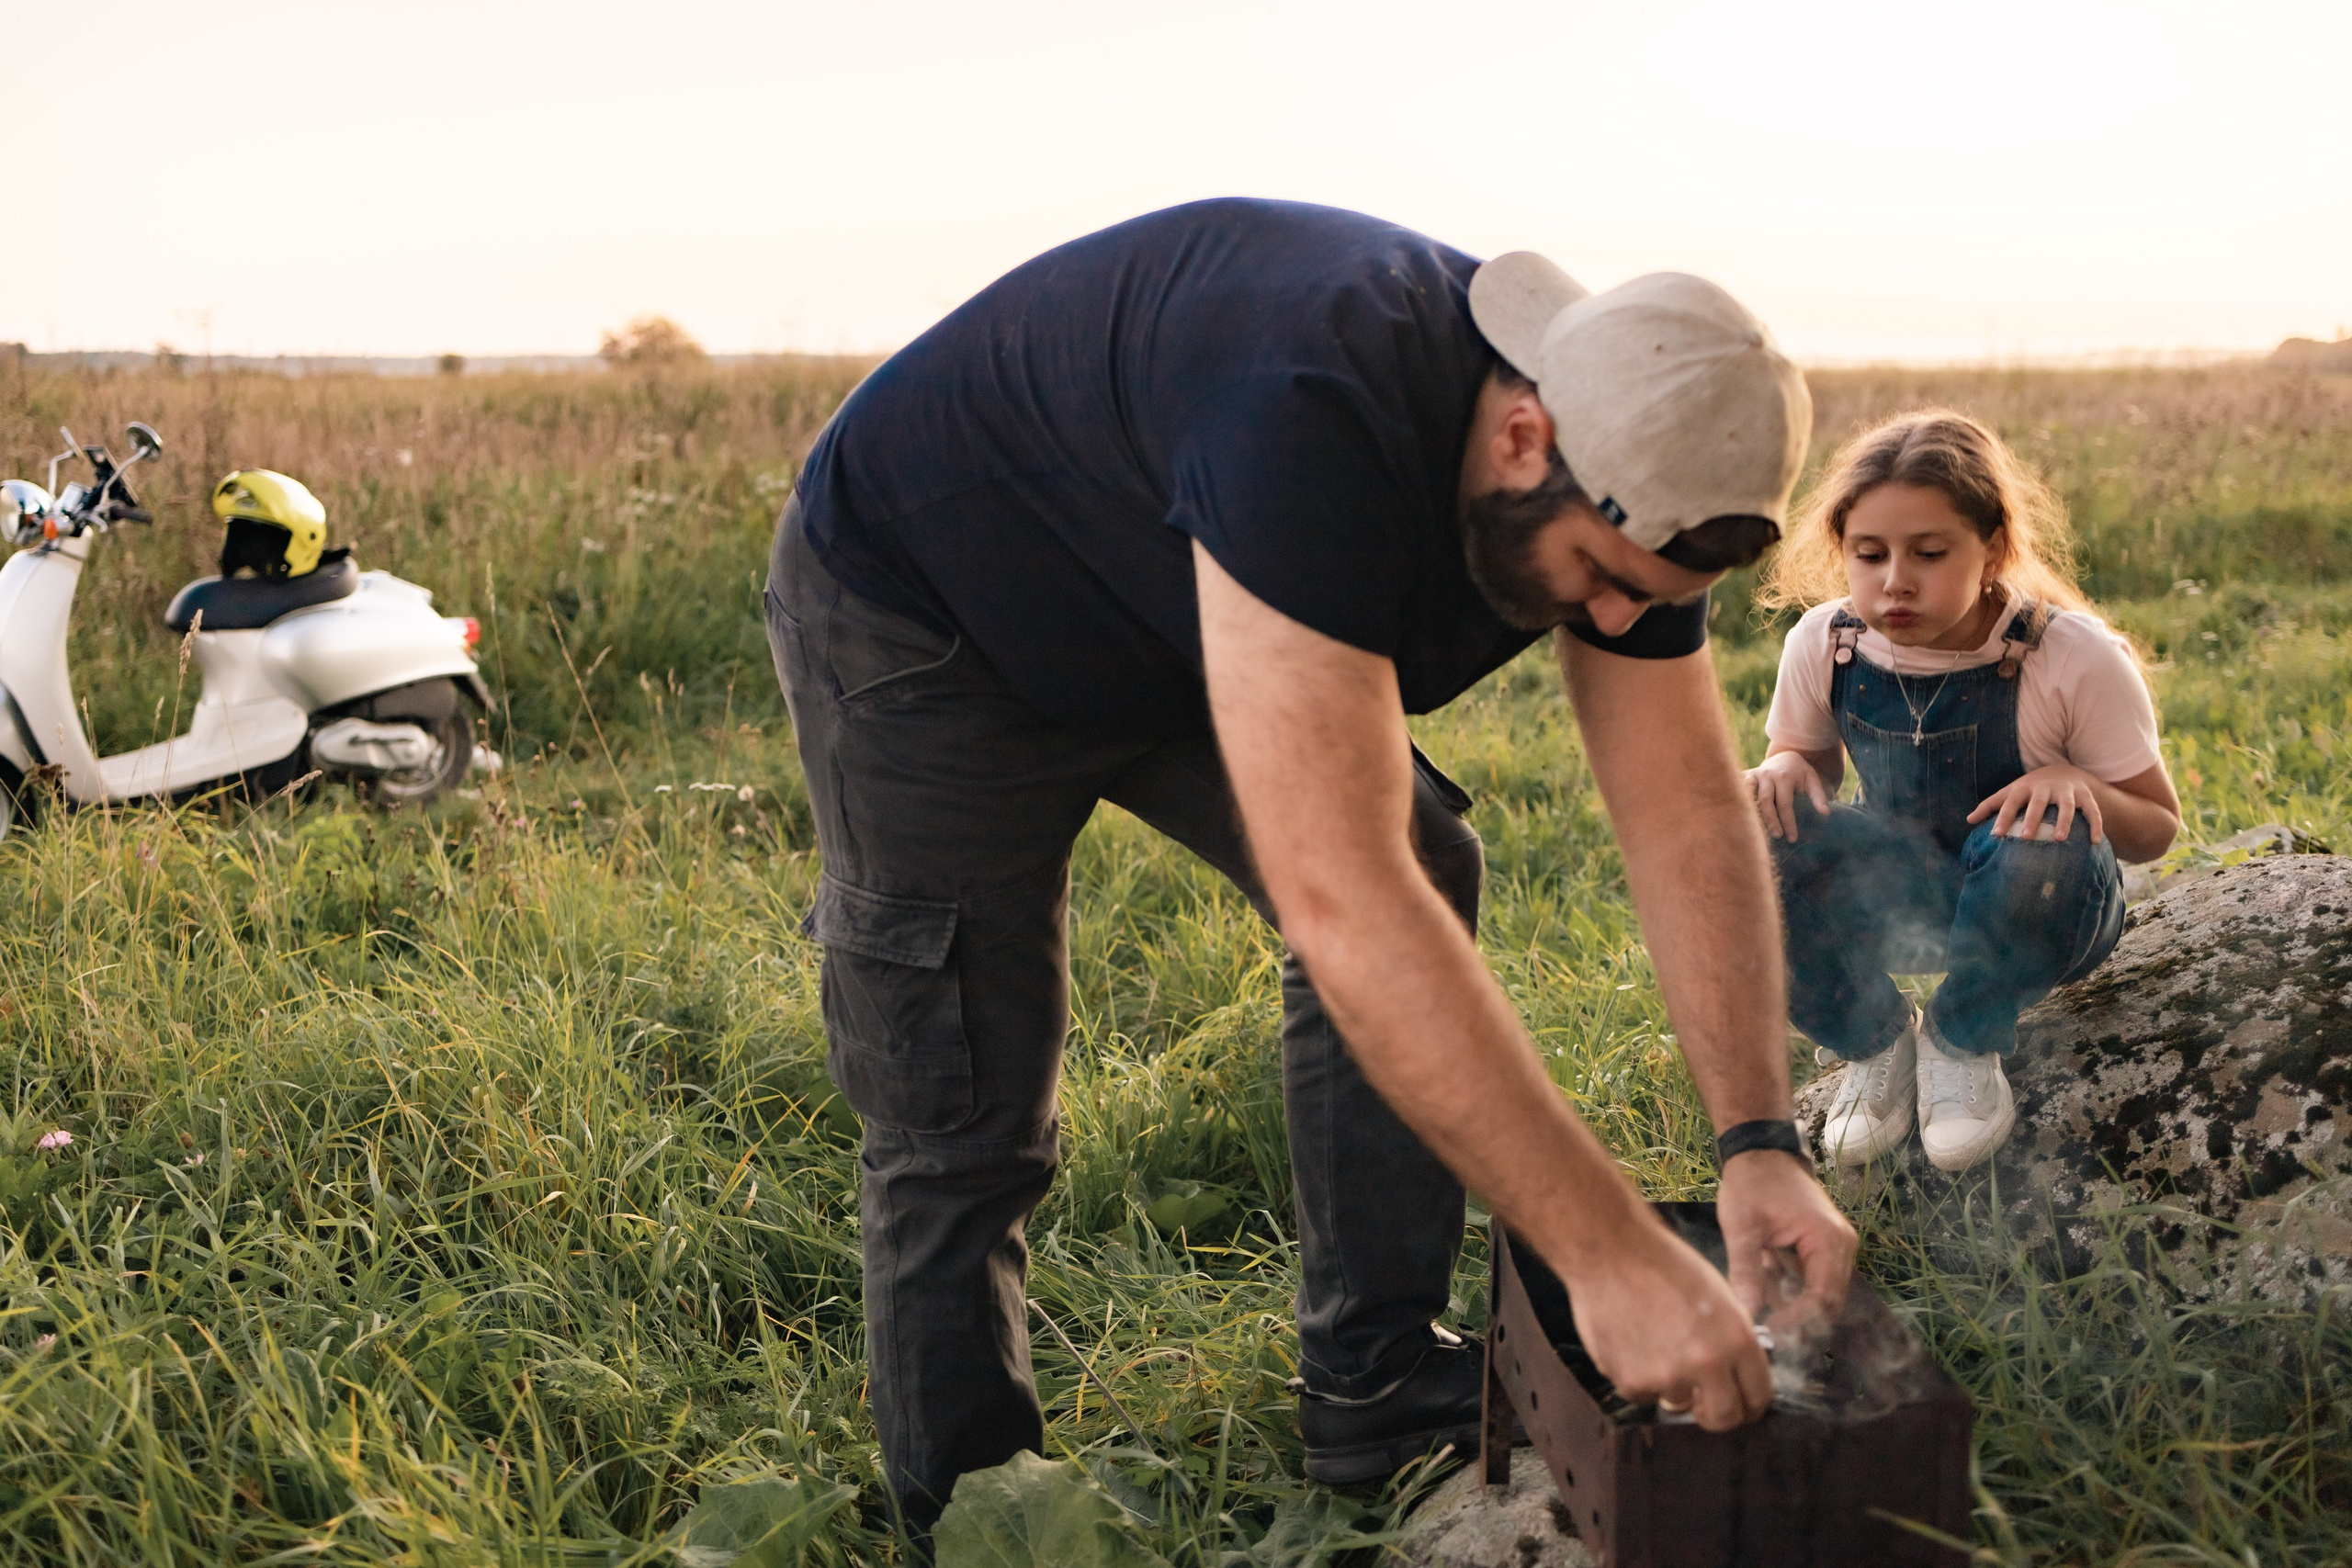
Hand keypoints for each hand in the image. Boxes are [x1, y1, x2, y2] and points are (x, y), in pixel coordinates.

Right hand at [1566, 1214, 1772, 1430]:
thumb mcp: (1720, 1297)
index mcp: (1737, 1339)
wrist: (1611, 1250)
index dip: (1750, 1404)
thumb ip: (1734, 1342)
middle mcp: (1707, 1363)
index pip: (1758, 1398)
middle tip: (1704, 1400)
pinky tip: (1632, 1342)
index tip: (1740, 1403)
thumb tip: (1738, 1378)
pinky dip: (1639, 1377)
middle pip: (1724, 1418)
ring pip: (1679, 1403)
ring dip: (1672, 1386)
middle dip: (1716, 1412)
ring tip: (1655, 1345)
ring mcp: (1667, 1377)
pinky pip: (1644, 1394)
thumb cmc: (1665, 1265)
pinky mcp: (1632, 1382)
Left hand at [1717, 1149, 1856, 1333]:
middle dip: (1797, 1323)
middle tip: (1763, 1334)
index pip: (1823, 1299)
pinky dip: (1790, 1293)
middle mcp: (1841, 1249)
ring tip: (1759, 1315)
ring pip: (1820, 1297)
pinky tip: (1763, 1293)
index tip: (1767, 1333)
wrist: (1762, 1152)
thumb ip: (1746, 1270)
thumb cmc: (1752, 1182)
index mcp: (1829, 1241)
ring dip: (1792, 1310)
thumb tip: (1746, 1314)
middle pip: (1828, 1304)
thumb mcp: (1742, 1226)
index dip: (1798, 1323)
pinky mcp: (1822, 1251)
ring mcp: (1835, 1250)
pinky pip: (1812, 1284)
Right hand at [1745, 751, 1829, 842]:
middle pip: (1765, 801)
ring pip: (1748, 795)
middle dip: (1771, 820)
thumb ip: (1819, 796)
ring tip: (1754, 829)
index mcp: (1784, 777)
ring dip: (1751, 812)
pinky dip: (1737, 801)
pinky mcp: (1745, 776)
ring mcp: (1753, 775)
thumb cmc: (1800, 773)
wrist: (1783, 757)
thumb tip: (1825, 814)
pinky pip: (1738, 789)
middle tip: (1777, 836)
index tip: (1792, 838)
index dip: (1788, 822)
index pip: (1785, 803)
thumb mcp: (1812, 780)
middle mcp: (1766, 775)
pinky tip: (1738, 816)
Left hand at [1968, 763, 2102, 843]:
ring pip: (2067, 806)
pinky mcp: (2085, 796)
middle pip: (2038, 802)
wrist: (2062, 772)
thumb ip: (1990, 806)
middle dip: (2032, 818)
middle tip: (2026, 837)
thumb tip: (1969, 820)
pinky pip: (2092, 811)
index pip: (2010, 802)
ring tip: (2059, 839)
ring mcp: (2066, 791)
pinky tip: (2095, 842)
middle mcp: (2045, 788)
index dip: (2002, 818)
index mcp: (2024, 788)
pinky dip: (2095, 825)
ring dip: (2064, 821)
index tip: (1996, 835)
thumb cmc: (2029, 789)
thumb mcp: (2010, 793)